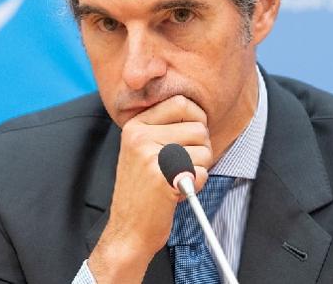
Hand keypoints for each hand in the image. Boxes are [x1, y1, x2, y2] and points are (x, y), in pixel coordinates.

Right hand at [88, 95, 211, 282]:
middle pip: (198, 127)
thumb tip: (199, 112)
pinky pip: (202, 172)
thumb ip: (165, 127)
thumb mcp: (143, 149)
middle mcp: (140, 136)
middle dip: (201, 148)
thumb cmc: (143, 191)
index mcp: (136, 125)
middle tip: (185, 164)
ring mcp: (149, 155)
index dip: (197, 118)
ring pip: (204, 149)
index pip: (181, 103)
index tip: (192, 137)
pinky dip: (197, 184)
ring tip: (178, 178)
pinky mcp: (162, 177)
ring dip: (200, 168)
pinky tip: (178, 190)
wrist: (128, 230)